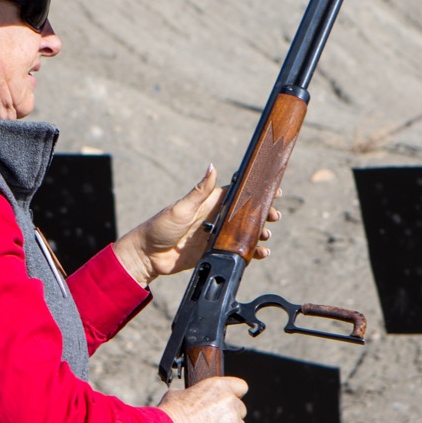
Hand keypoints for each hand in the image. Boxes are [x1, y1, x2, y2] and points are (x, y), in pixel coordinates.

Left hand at [112, 166, 279, 288]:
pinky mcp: (213, 252)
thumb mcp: (181, 208)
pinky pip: (236, 252)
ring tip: (266, 235)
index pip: (237, 194)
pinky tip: (260, 254)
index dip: (256, 192)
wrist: (147, 256)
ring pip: (244, 233)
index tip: (274, 190)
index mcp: (208, 203)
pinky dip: (250, 253)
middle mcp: (214, 218)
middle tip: (275, 216)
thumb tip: (212, 166)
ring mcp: (215, 236)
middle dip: (262, 214)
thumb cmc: (160, 227)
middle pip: (245, 214)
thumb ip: (200, 191)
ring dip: (258, 233)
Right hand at [158, 375, 248, 422]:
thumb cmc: (170, 415)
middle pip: (240, 410)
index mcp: (218, 386)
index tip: (227, 404)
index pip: (240, 386)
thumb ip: (189, 394)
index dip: (235, 395)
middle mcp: (230, 401)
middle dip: (229, 417)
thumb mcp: (176, 395)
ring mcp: (234, 421)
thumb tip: (185, 397)